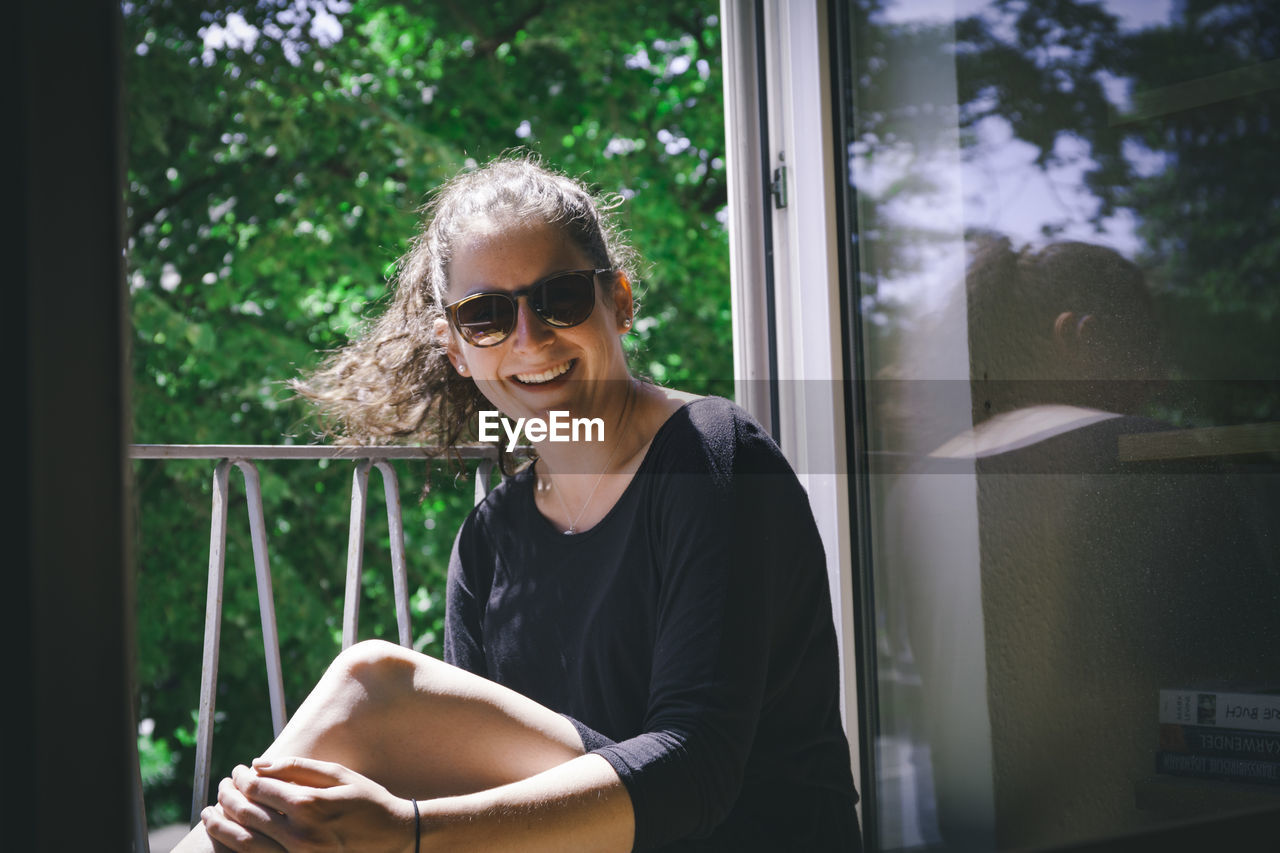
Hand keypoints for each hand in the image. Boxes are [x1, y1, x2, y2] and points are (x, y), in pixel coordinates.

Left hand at [202, 757, 416, 852]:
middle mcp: (299, 834)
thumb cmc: (367, 800)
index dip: (241, 778)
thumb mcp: (338, 775)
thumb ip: (297, 767)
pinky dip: (233, 849)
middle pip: (246, 814)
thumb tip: (258, 763)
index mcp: (309, 804)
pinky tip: (225, 838)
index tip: (236, 771)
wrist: (394, 838)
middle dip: (227, 798)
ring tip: (210, 813)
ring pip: (243, 843)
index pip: (258, 788)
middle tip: (221, 787)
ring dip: (221, 826)